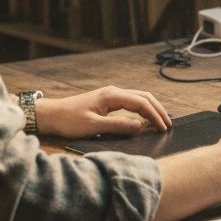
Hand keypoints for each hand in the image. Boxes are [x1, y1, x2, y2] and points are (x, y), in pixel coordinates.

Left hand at [36, 86, 170, 138]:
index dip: (154, 115)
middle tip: (168, 124)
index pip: (141, 103)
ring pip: (138, 98)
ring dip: (151, 108)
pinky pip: (131, 102)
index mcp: (112, 96)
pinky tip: (145, 118)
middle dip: (158, 110)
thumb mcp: (94, 126)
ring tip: (161, 121)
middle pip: (144, 97)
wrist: (51, 115)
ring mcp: (111, 95)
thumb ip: (118, 126)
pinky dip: (142, 109)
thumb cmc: (69, 120)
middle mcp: (113, 92)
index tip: (163, 128)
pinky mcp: (107, 101)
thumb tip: (140, 127)